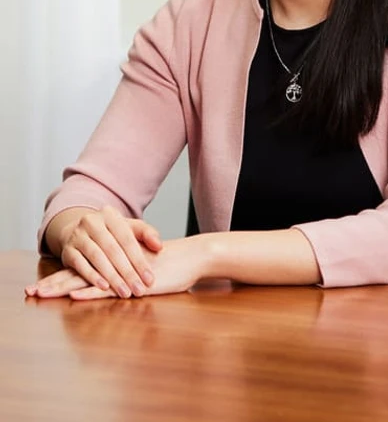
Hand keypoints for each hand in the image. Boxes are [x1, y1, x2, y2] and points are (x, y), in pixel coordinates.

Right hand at [25, 206, 162, 298]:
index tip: (150, 279)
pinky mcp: (67, 250)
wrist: (78, 231)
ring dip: (112, 277)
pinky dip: (92, 276)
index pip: (127, 239)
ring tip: (125, 292)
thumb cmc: (110, 233)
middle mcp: (92, 222)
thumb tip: (159, 246)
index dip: (139, 260)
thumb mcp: (129, 228)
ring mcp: (77, 235)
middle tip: (139, 290)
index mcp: (110, 215)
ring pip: (97, 257)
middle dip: (127, 272)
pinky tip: (104, 288)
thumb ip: (146, 234)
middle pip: (113, 249)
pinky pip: (80, 264)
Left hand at [27, 237, 207, 299]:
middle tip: (30, 292)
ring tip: (41, 294)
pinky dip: (91, 291)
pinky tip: (75, 295)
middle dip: (53, 284)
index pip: (82, 268)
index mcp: (114, 261)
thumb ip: (127, 272)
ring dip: (62, 288)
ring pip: (87, 280)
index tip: (40, 287)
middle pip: (78, 273)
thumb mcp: (144, 268)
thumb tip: (115, 282)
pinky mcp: (133, 283)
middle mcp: (114, 264)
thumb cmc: (170, 265)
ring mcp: (122, 273)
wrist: (191, 257)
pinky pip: (108, 288)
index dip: (60, 277)